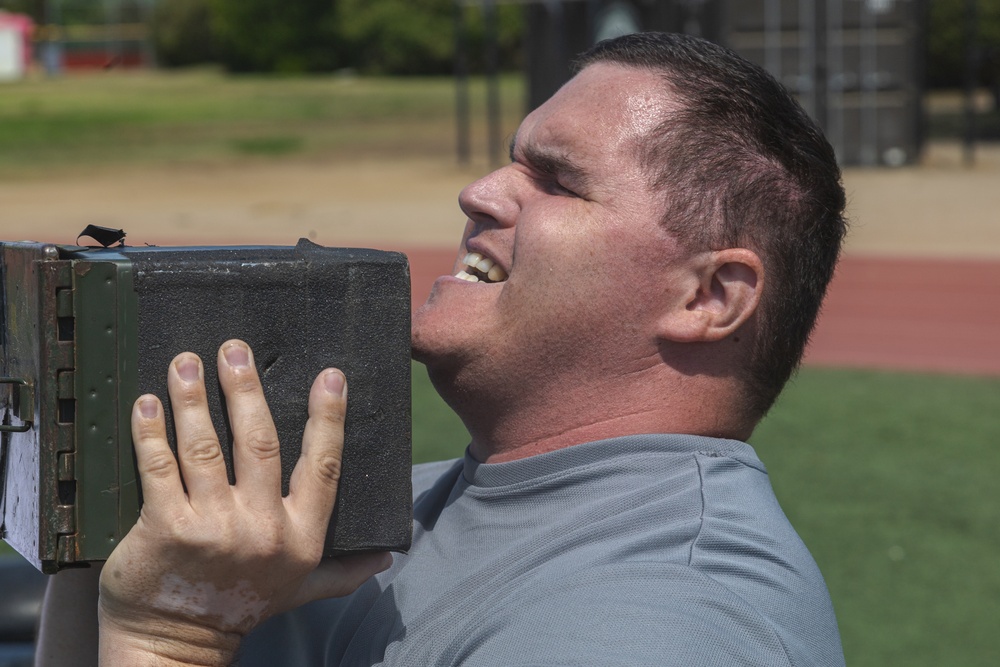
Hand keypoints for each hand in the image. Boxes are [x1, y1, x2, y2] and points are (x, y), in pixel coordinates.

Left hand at [98, 340, 390, 665]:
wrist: (176, 643)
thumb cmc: (240, 607)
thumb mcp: (300, 591)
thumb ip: (343, 572)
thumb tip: (387, 558)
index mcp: (300, 536)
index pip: (323, 467)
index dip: (329, 419)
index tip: (331, 377)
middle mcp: (260, 529)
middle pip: (258, 443)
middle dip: (246, 390)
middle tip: (236, 350)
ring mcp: (211, 528)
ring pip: (205, 447)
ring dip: (193, 398)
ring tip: (186, 362)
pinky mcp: (165, 528)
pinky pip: (158, 467)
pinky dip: (150, 430)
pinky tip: (147, 403)